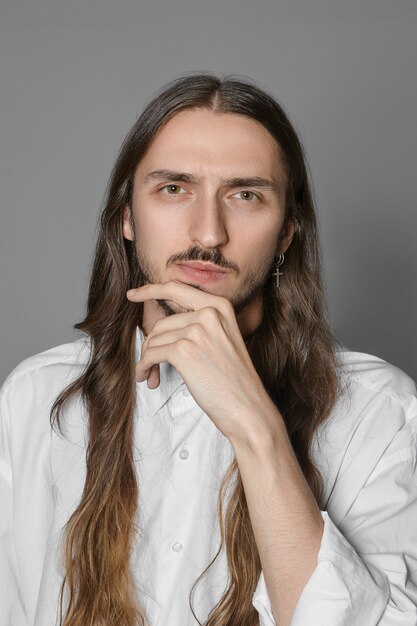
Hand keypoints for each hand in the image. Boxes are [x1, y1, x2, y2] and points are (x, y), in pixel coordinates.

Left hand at [126, 281, 279, 443]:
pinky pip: (150, 355)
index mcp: (220, 306)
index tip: (133, 294)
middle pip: (161, 323)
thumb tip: (160, 328)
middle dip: (151, 345)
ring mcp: (196, 331)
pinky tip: (147, 377)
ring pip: (153, 340)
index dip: (150, 289)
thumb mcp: (223, 340)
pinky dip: (144, 367)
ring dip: (148, 360)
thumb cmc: (234, 381)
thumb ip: (200, 325)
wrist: (248, 408)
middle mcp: (209, 313)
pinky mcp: (183, 350)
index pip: (177, 288)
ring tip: (152, 376)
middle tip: (150, 365)